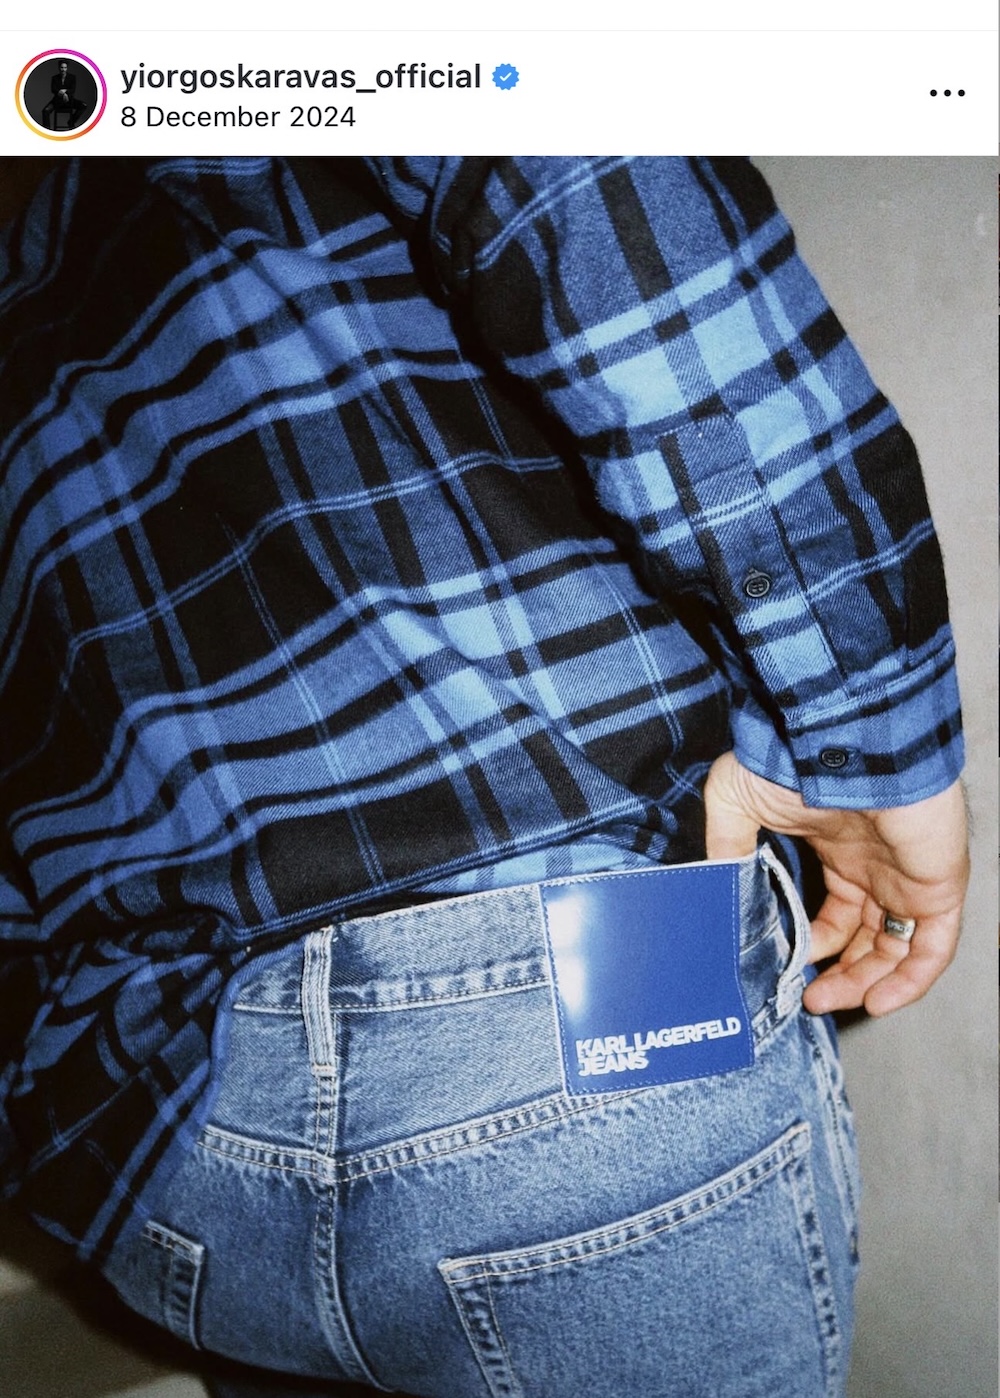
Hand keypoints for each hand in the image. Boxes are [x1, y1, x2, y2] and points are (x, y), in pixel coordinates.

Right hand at [704, 752, 968, 1016]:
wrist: (842, 741)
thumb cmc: (792, 760)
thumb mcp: (735, 801)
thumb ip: (727, 846)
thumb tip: (714, 886)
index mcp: (840, 848)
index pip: (837, 913)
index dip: (814, 944)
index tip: (788, 964)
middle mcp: (878, 866)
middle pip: (869, 938)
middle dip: (840, 974)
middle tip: (810, 998)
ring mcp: (910, 875)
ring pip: (899, 948)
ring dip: (867, 983)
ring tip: (830, 1001)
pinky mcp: (938, 884)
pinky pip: (934, 946)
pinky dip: (910, 980)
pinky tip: (877, 1000)